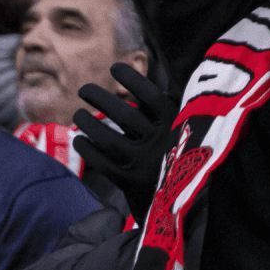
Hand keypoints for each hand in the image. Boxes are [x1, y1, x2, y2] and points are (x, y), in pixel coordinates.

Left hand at [73, 63, 178, 219]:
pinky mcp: (131, 182)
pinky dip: (88, 150)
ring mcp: (145, 163)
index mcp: (177, 125)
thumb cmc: (183, 157)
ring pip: (108, 139)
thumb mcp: (186, 130)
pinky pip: (102, 163)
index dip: (132, 80)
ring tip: (79, 113)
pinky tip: (80, 139)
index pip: (151, 96)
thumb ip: (169, 109)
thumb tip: (147, 86)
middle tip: (83, 89)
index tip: (115, 67)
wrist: (190, 202)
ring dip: (89, 123)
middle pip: (123, 115)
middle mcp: (160, 143)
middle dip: (100, 98)